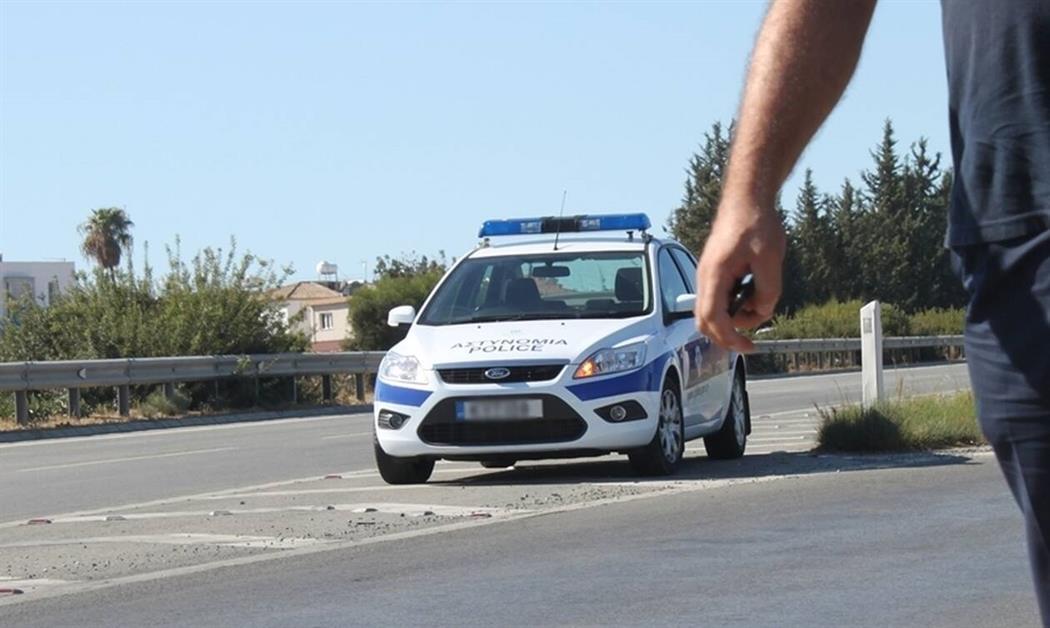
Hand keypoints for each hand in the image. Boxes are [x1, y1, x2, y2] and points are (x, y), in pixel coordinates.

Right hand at [695, 199, 785, 351]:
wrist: (747, 199)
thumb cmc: (756, 223)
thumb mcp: (770, 259)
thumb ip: (768, 290)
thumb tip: (763, 311)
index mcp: (715, 274)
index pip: (714, 319)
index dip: (730, 338)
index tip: (748, 347)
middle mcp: (705, 278)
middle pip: (705, 322)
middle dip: (727, 334)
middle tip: (750, 341)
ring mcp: (707, 275)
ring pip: (712, 312)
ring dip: (735, 318)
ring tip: (759, 302)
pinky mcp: (714, 273)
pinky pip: (718, 299)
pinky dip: (734, 306)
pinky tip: (753, 292)